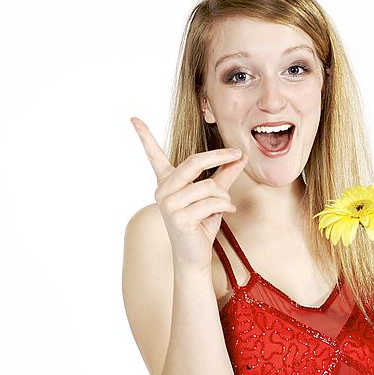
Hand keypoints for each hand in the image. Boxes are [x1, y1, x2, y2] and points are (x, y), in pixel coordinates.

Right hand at [131, 116, 247, 269]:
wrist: (195, 256)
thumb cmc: (201, 225)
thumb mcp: (213, 195)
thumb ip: (224, 175)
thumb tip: (239, 157)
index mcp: (167, 182)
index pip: (153, 156)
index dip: (144, 136)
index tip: (134, 118)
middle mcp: (163, 190)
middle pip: (194, 162)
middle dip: (220, 157)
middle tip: (238, 154)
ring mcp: (168, 204)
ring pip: (208, 186)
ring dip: (224, 196)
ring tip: (225, 206)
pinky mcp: (179, 217)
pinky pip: (211, 202)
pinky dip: (225, 206)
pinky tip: (226, 213)